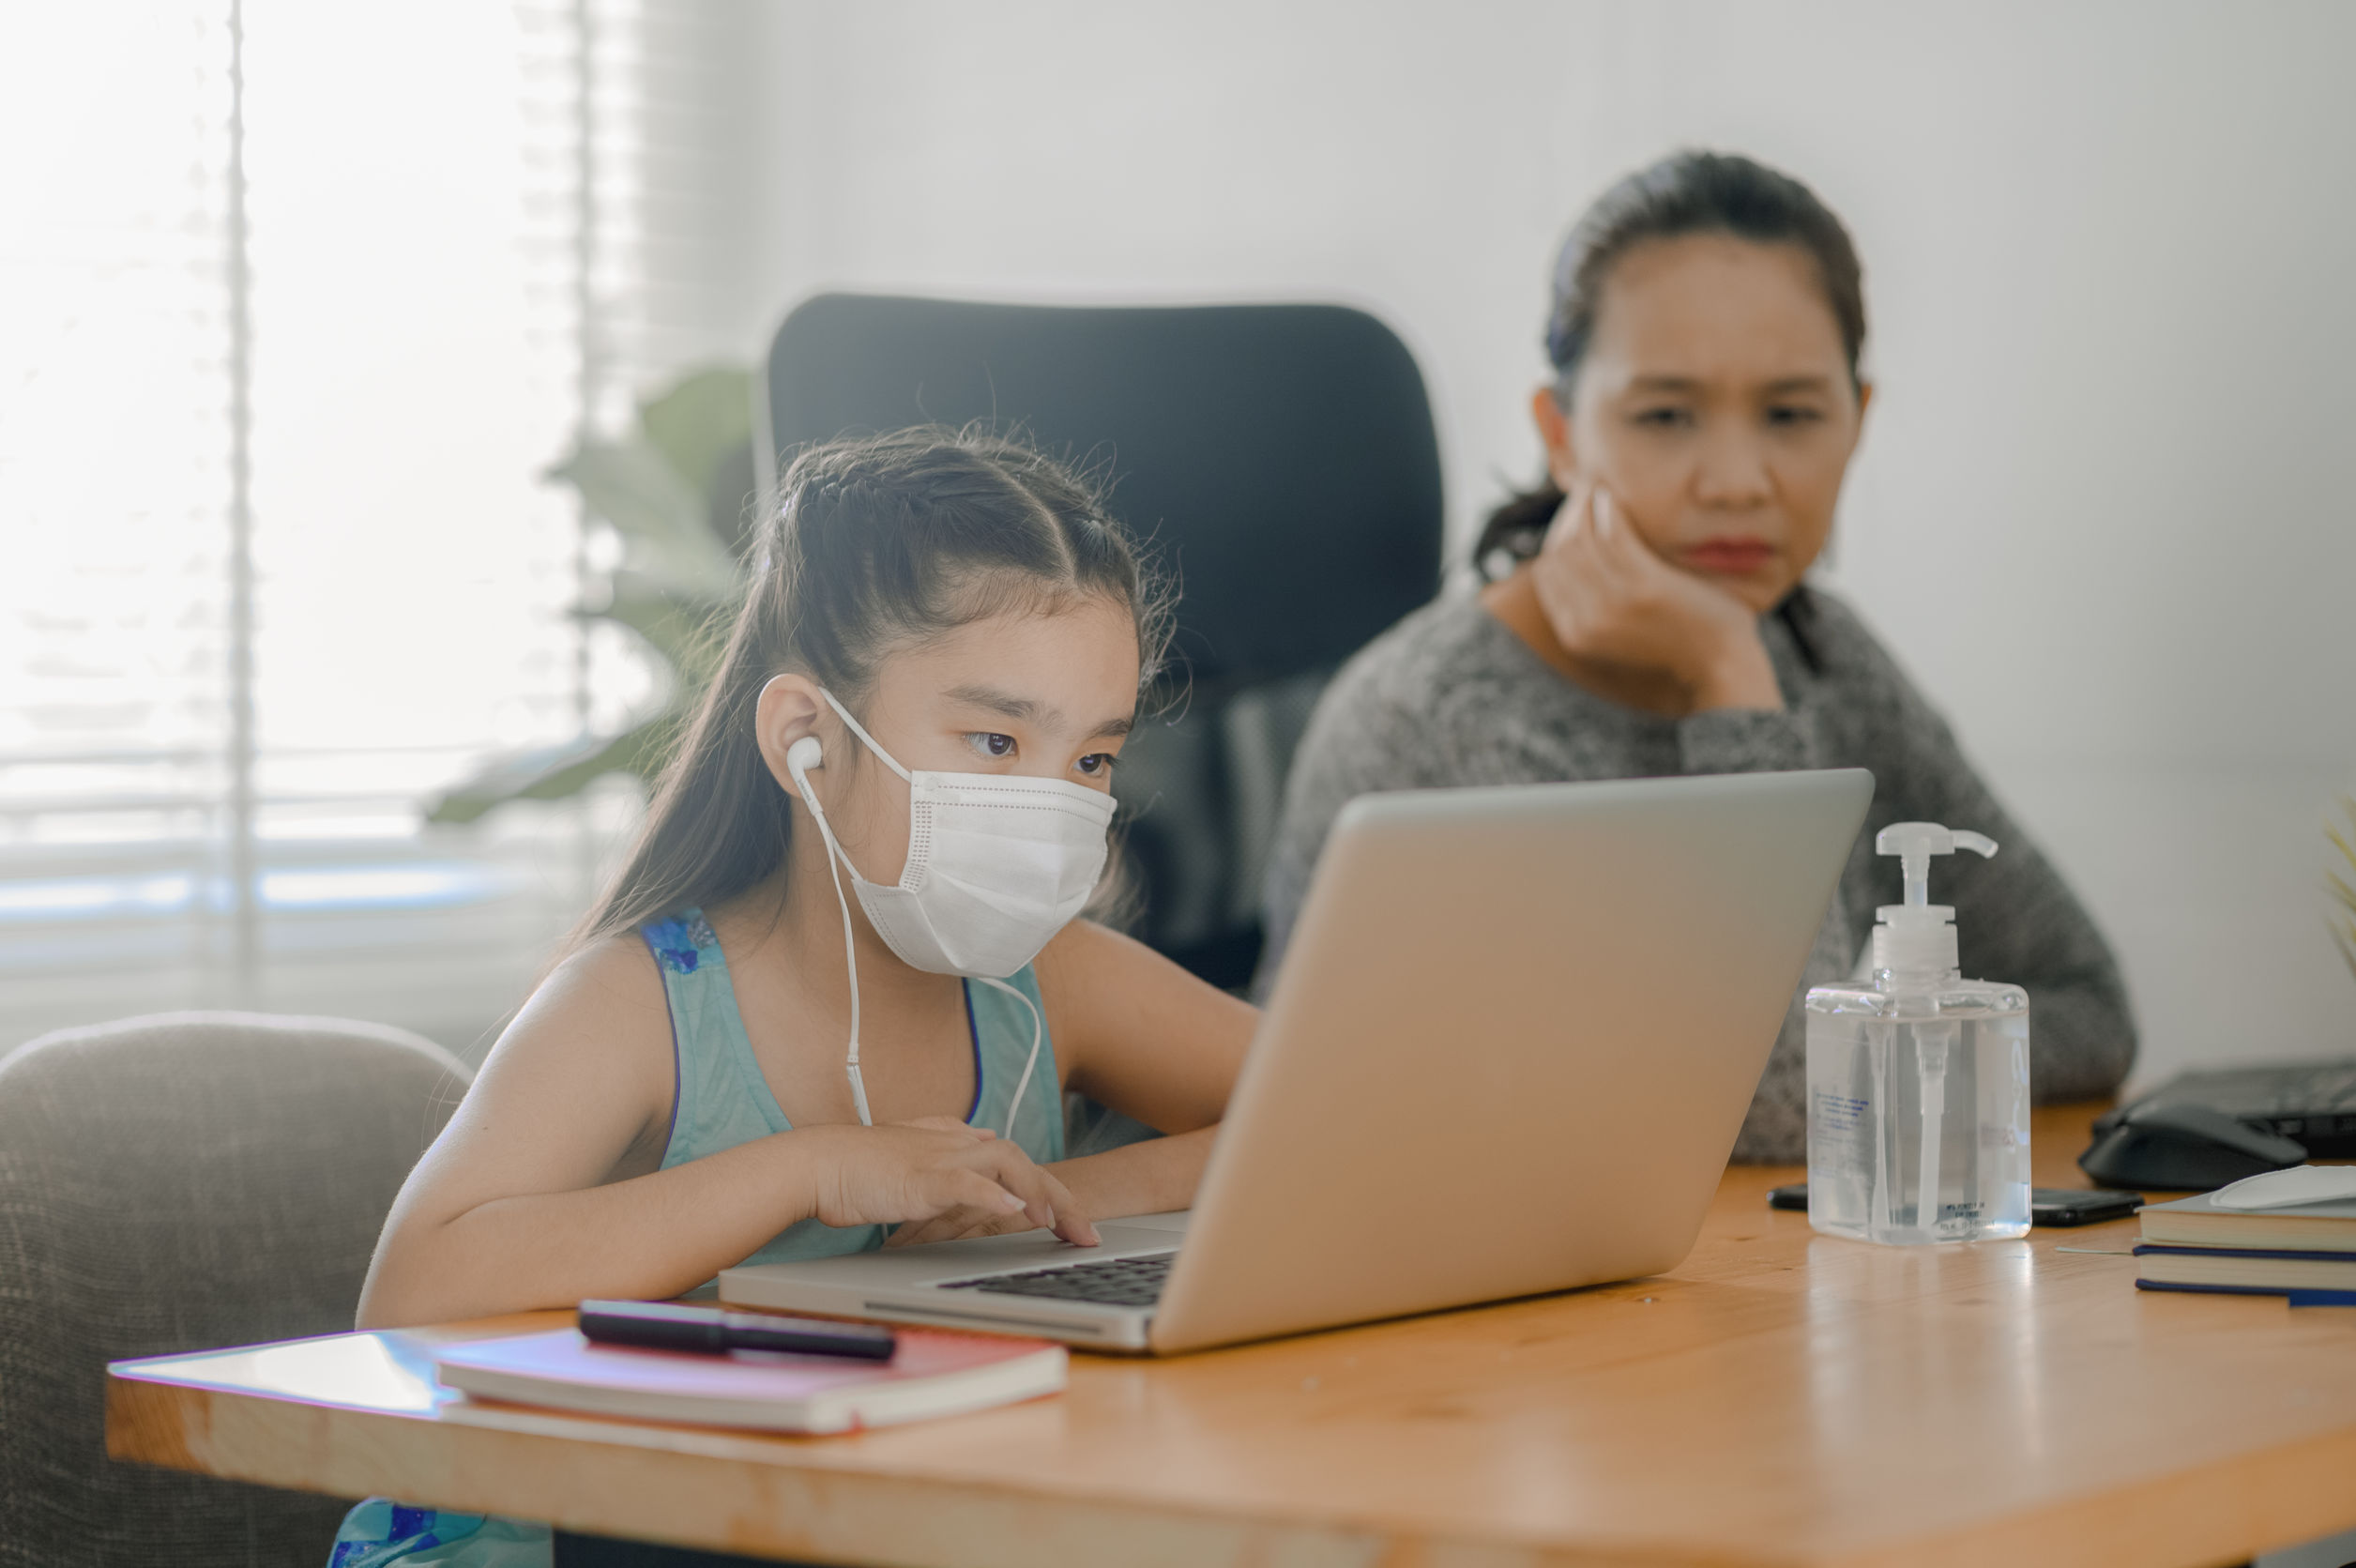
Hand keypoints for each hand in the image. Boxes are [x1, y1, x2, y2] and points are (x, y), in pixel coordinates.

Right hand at [800, 1116, 1099, 1246]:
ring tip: (1060, 1224)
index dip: (1046, 1187)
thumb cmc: (852, 1170)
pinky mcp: (920, 1178)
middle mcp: (953, 1146)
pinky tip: (1017, 1211)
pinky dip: (994, 1196)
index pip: (1012, 1161)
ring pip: (1006, 1164)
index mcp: (952, 1143)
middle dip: (1060, 1197)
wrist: (813, 1164)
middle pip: (1022, 1162)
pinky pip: (967, 1183)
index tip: (1069, 1219)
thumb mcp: (909, 1163)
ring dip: (1039, 1192)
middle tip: (1086, 1234)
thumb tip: (983, 1149)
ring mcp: (938, 1159)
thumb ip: (946, 1156)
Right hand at [1527, 485, 1781, 711]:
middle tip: (1583, 492)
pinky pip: (1613, 535)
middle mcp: (1586, 621)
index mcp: (1576, 634)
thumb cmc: (1677, 641)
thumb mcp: (1622, 628)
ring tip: (1597, 489)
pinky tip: (1613, 496)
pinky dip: (1609, 510)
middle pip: (1559, 553)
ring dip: (1586, 507)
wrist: (1720, 663)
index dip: (1556, 539)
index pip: (1546, 573)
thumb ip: (1597, 602)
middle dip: (1567, 518)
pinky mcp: (1643, 588)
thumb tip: (1583, 558)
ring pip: (1582, 540)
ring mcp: (1613, 605)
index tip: (1571, 516)